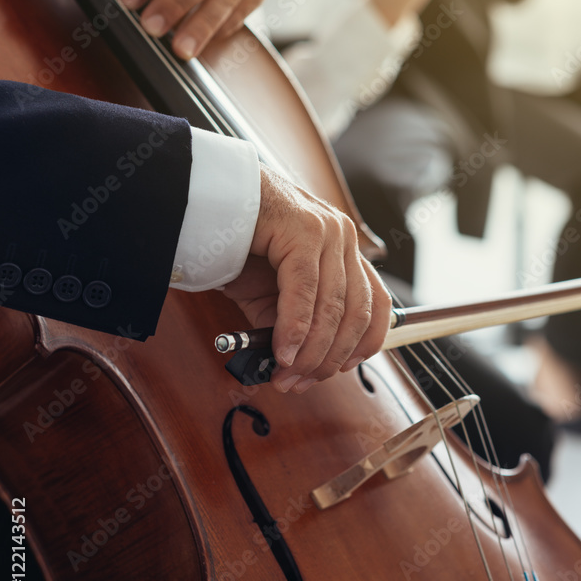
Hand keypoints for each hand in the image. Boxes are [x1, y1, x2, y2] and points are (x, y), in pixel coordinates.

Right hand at [223, 166, 391, 392]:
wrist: (206, 198)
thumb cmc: (236, 239)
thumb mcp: (270, 289)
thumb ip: (291, 320)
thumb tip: (298, 362)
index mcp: (342, 247)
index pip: (374, 303)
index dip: (361, 344)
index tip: (339, 371)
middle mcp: (342, 236)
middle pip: (356, 312)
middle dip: (328, 358)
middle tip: (299, 382)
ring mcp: (327, 230)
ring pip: (333, 307)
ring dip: (310, 351)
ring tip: (287, 374)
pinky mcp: (303, 229)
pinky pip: (305, 291)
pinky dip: (295, 329)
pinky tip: (282, 351)